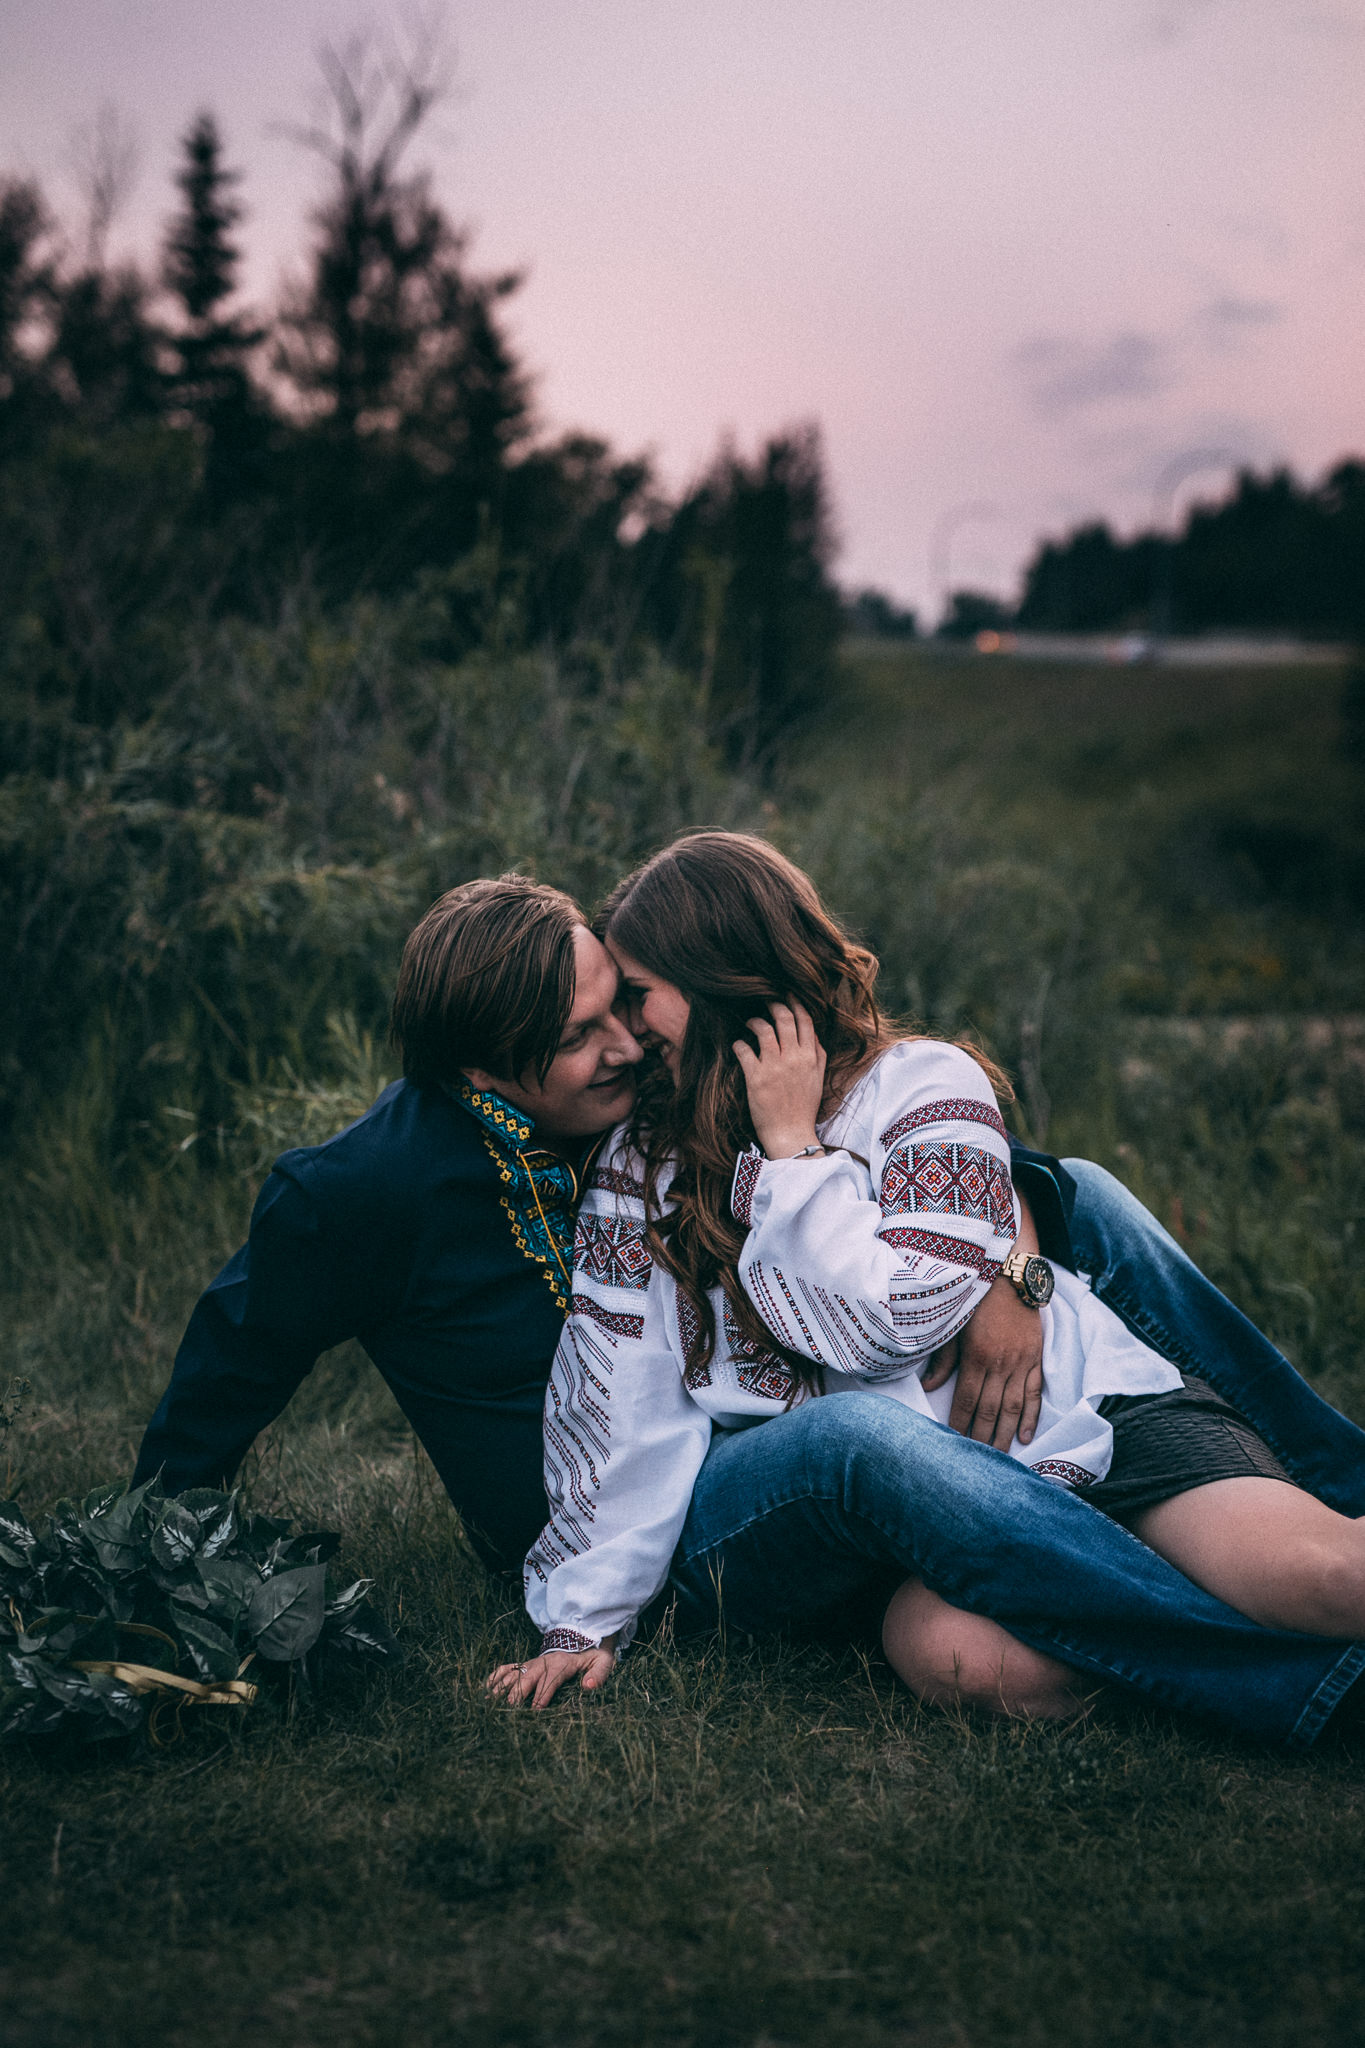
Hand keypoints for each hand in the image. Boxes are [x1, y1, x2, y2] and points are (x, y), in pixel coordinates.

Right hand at [485, 1641, 616, 1708]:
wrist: (582, 1636)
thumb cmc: (592, 1653)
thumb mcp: (603, 1662)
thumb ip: (598, 1674)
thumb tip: (588, 1687)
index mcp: (562, 1664)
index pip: (550, 1681)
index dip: (542, 1695)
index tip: (536, 1710)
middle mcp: (543, 1663)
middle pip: (526, 1678)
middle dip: (517, 1694)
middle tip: (508, 1710)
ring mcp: (532, 1663)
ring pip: (513, 1674)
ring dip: (501, 1687)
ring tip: (490, 1702)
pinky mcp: (526, 1664)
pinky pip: (506, 1668)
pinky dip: (495, 1676)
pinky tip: (486, 1688)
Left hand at [732, 1001, 827, 1159]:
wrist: (791, 1133)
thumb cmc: (803, 1107)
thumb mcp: (818, 1078)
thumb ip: (818, 1055)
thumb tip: (813, 1035)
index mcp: (811, 1058)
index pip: (805, 1021)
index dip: (795, 1003)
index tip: (787, 994)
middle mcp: (794, 1059)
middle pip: (784, 1019)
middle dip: (773, 1005)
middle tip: (765, 1001)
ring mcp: (774, 1067)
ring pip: (764, 1029)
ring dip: (754, 1021)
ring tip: (749, 1022)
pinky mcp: (756, 1078)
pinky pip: (744, 1050)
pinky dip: (738, 1044)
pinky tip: (737, 1045)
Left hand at [921, 1195, 1044, 1448]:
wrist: (1010, 1274)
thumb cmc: (976, 1297)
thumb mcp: (954, 1325)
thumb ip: (943, 1357)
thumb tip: (930, 1386)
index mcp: (977, 1356)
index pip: (967, 1401)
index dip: (960, 1425)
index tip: (953, 1444)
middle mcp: (1001, 1363)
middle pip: (992, 1411)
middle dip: (984, 1439)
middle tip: (978, 1463)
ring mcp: (1022, 1362)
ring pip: (1015, 1407)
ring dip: (1008, 1435)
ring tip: (1001, 1457)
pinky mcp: (1036, 1358)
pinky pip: (1035, 1393)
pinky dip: (1032, 1416)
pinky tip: (1028, 1436)